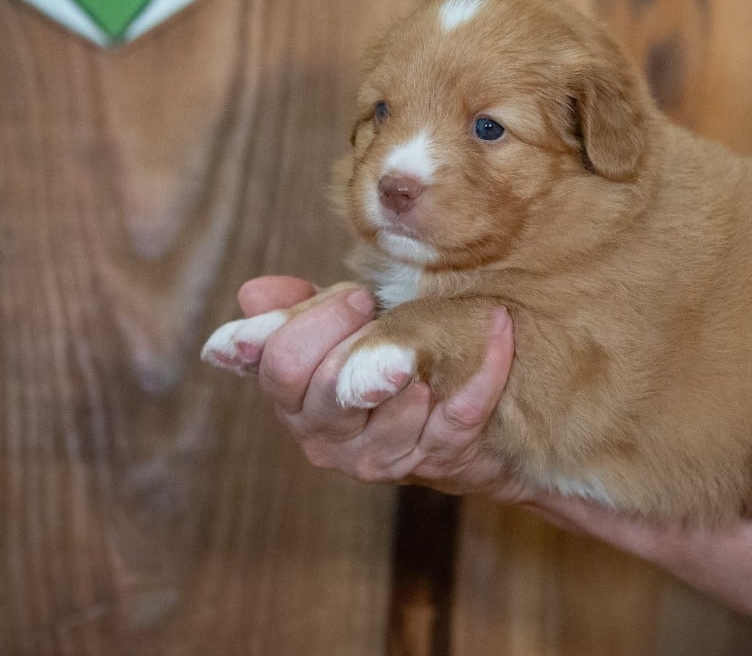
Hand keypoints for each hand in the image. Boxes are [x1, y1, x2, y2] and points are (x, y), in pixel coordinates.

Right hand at [235, 276, 532, 502]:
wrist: (459, 427)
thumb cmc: (384, 366)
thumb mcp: (335, 335)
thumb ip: (295, 313)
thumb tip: (252, 294)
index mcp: (295, 405)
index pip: (281, 364)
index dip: (315, 322)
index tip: (355, 299)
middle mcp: (329, 440)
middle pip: (326, 386)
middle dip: (358, 335)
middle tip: (380, 307)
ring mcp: (385, 456)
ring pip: (393, 405)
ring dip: (415, 358)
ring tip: (427, 337)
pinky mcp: (443, 458)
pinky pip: (462, 411)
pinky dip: (485, 367)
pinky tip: (499, 326)